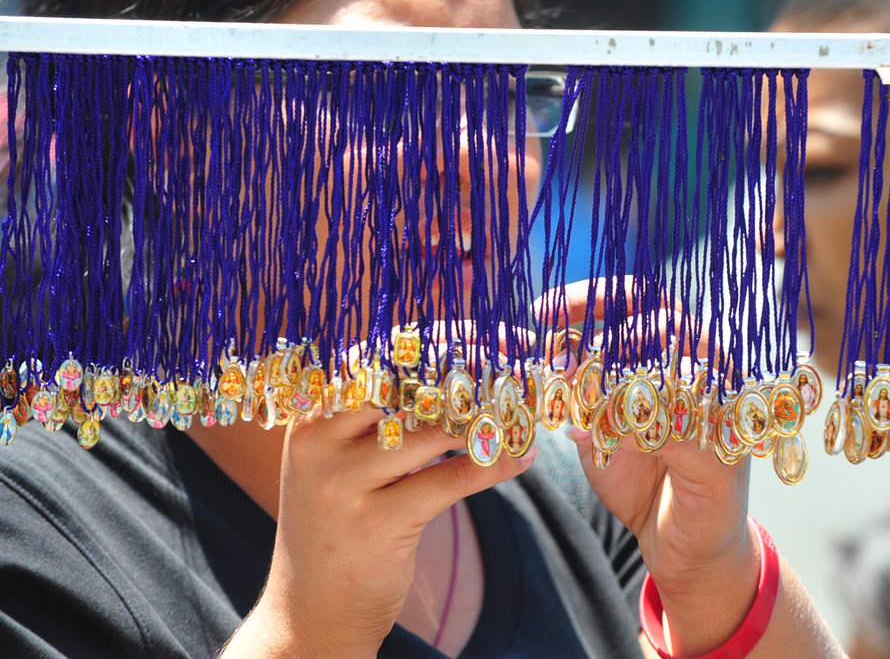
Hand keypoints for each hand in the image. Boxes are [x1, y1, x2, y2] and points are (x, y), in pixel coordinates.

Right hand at [221, 333, 535, 658]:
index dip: (435, 340)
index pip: (377, 358)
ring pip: (437, 430)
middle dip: (468, 371)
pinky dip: (496, 464)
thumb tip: (455, 370)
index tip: (485, 332)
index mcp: (311, 417)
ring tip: (524, 410)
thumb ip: (379, 417)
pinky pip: (454, 479)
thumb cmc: (338, 524)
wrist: (310, 612)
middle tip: (515, 363)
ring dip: (489, 419)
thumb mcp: (339, 462)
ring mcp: (344, 485)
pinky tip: (522, 457)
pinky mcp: (379, 525)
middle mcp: (320, 443)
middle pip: (407, 385)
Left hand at [537, 279, 759, 656]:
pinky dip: (628, 435)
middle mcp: (714, 375)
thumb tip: (550, 357)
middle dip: (600, 334)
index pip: (649, 301)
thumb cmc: (643, 481)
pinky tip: (599, 440)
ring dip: (611, 384)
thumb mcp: (598, 430)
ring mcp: (724, 414)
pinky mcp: (723, 459)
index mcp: (685, 356)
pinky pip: (670, 433)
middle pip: (665, 323)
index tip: (547, 310)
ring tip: (572, 400)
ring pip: (670, 371)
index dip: (597, 297)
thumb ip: (580, 394)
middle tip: (553, 357)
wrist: (684, 549)